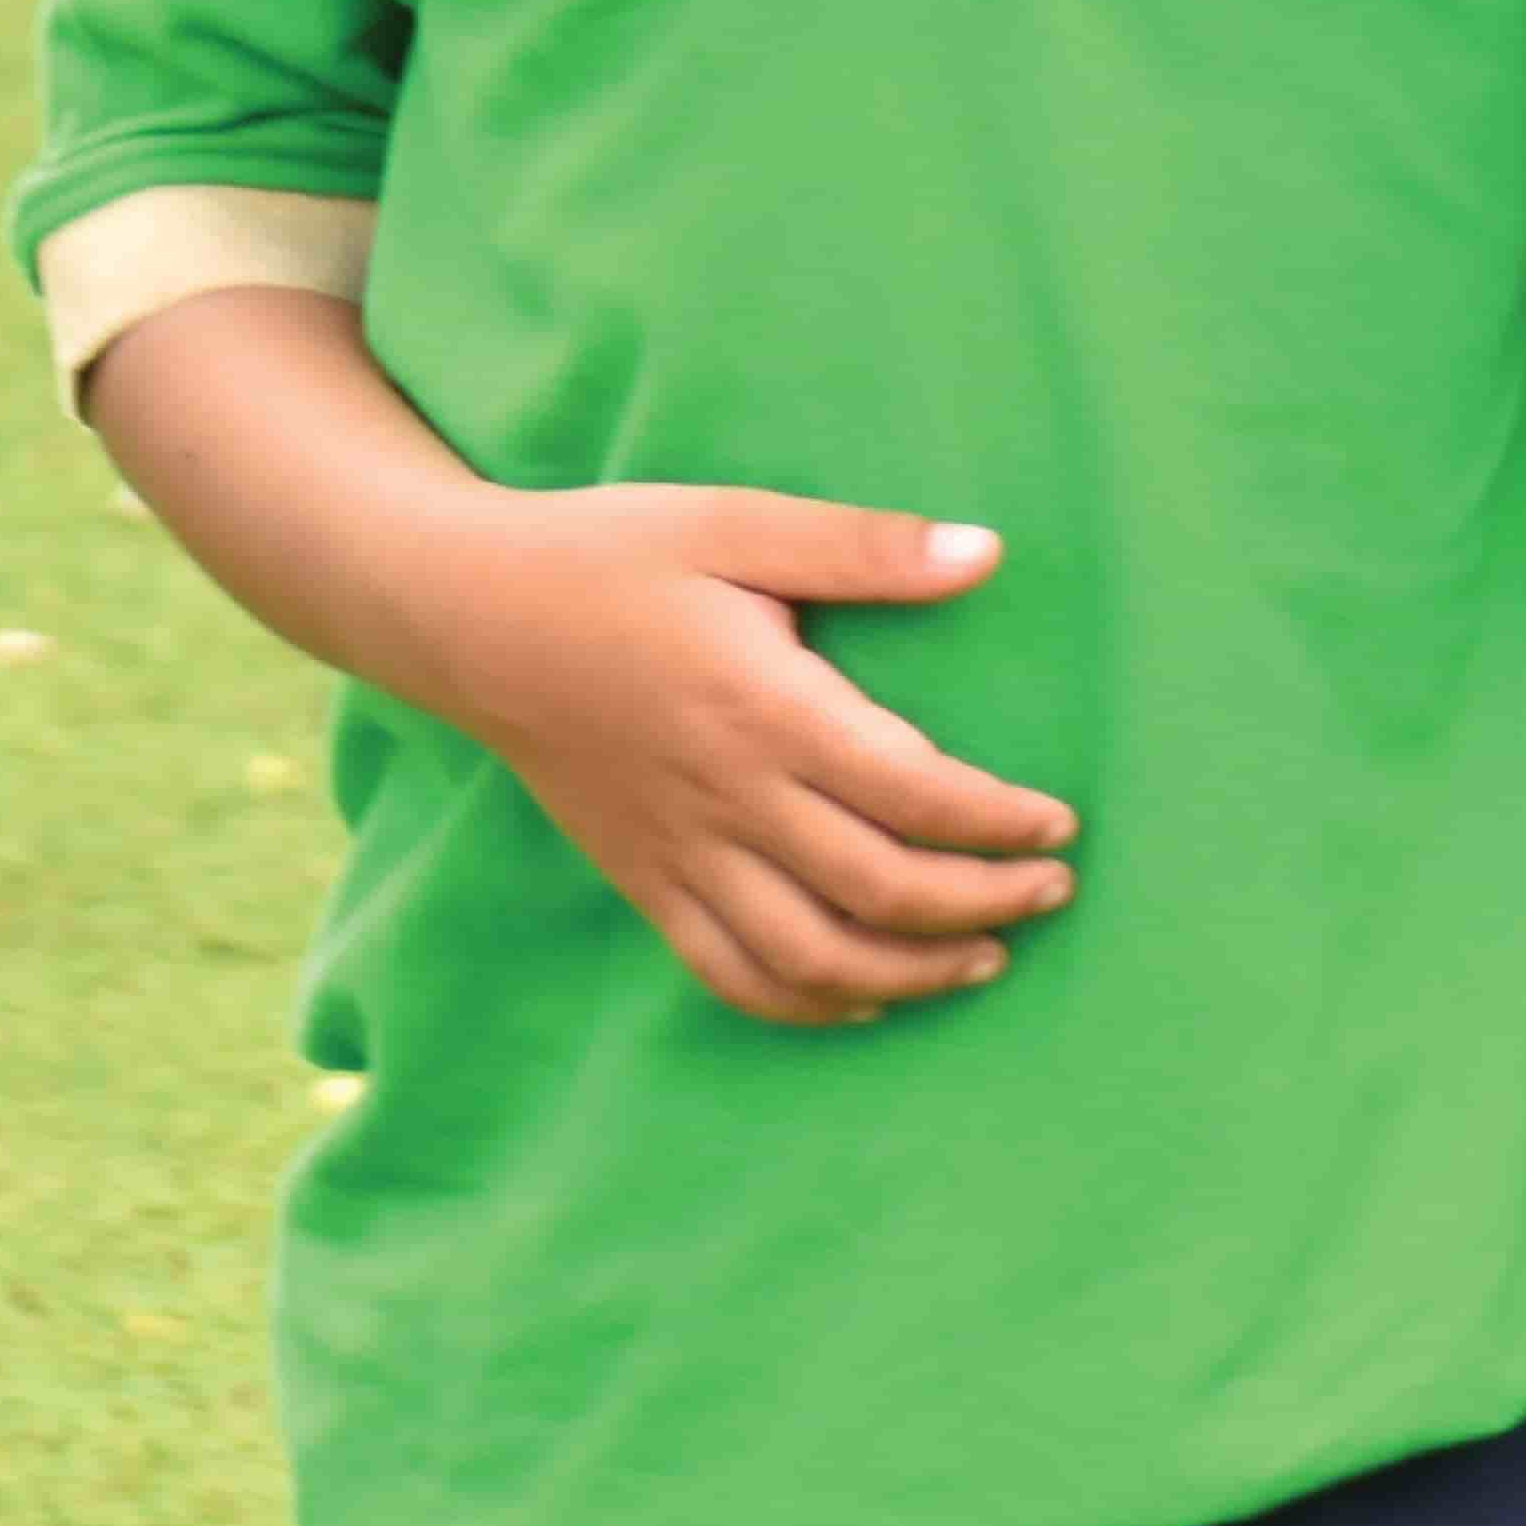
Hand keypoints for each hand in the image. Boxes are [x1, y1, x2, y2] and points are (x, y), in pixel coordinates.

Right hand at [393, 486, 1079, 1024]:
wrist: (465, 614)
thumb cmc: (609, 554)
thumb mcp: (735, 521)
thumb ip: (862, 547)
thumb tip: (987, 552)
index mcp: (761, 709)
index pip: (912, 793)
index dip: (999, 822)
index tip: (1060, 826)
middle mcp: (725, 798)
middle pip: (879, 889)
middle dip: (983, 902)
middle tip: (1052, 891)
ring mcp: (678, 854)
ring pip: (811, 957)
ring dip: (909, 974)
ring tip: (985, 958)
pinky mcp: (642, 881)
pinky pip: (728, 975)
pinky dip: (806, 1004)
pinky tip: (863, 999)